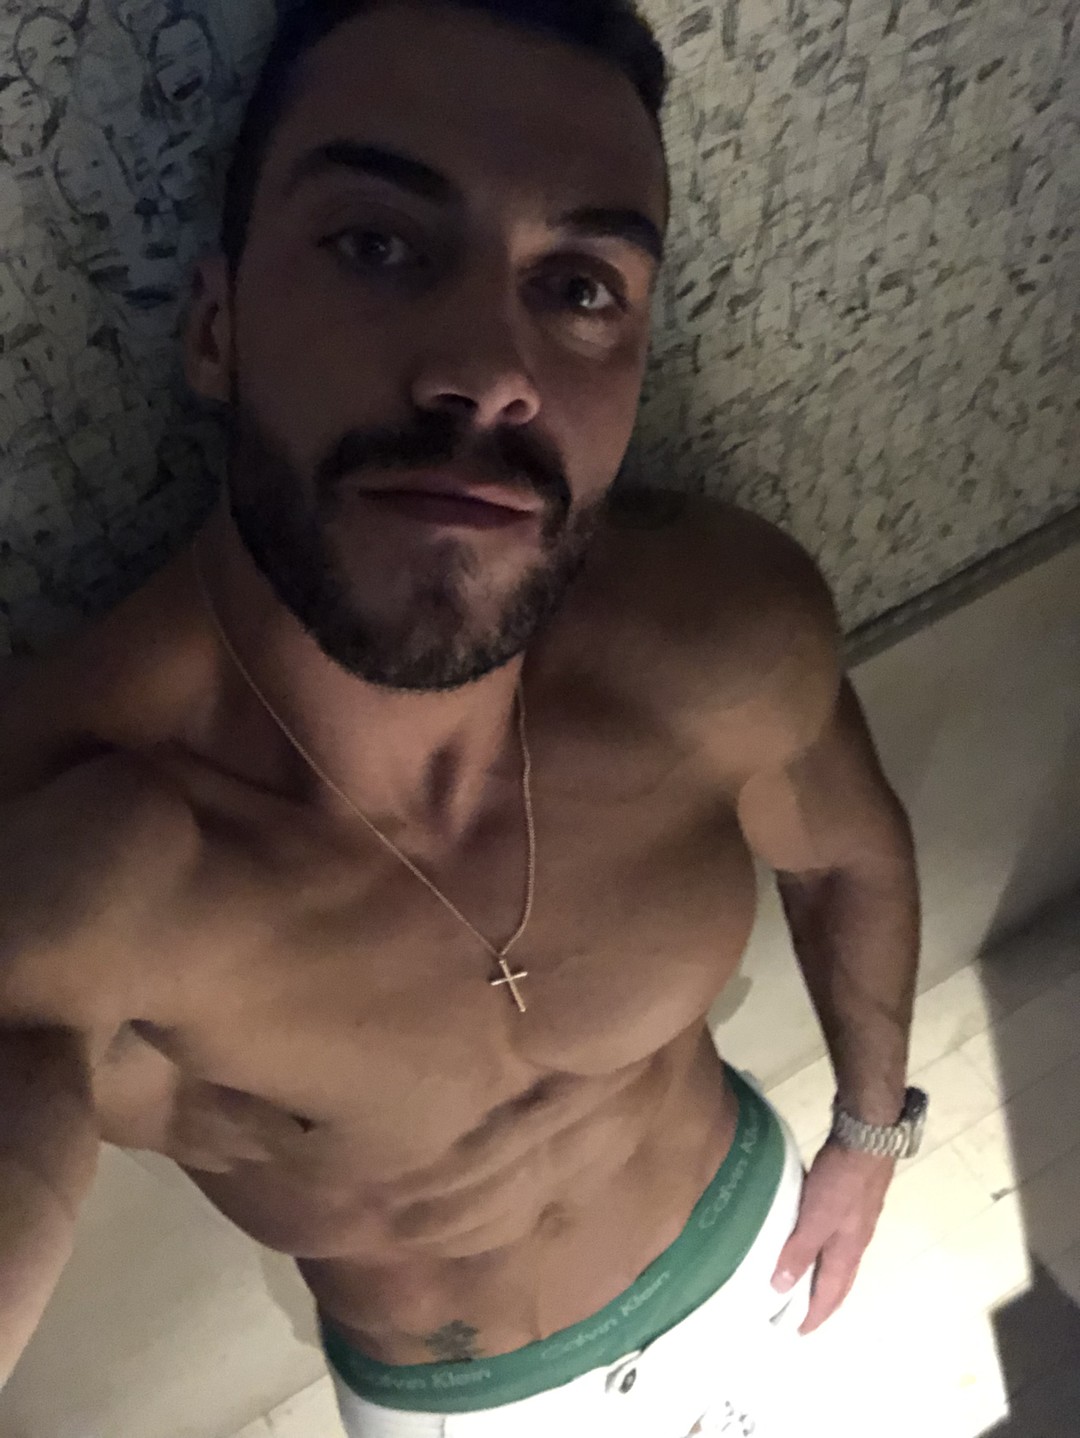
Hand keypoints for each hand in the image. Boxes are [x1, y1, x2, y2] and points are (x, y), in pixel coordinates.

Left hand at [771, 1139, 894, 1334]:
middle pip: (838, 1278)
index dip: (815, 1314)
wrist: (868, 1136)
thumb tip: (780, 1289)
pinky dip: (820, 1244)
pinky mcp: (851, 1196)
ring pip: (837, 1255)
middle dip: (820, 1297)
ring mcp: (856, 1217)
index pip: (832, 1293)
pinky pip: (834, 1233)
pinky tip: (806, 1233)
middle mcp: (856, 1240)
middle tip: (796, 1309)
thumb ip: (800, 1250)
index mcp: (848, 1251)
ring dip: (820, 1270)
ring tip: (797, 1275)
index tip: (798, 1331)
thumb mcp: (816, 1218)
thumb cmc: (841, 1180)